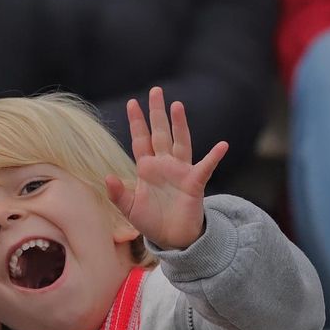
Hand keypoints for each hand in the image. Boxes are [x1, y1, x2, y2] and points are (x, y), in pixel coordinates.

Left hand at [106, 87, 227, 250]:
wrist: (172, 238)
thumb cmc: (151, 222)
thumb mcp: (129, 208)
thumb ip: (117, 193)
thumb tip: (107, 176)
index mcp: (147, 168)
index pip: (141, 140)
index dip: (137, 123)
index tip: (133, 103)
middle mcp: (164, 164)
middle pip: (160, 133)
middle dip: (157, 113)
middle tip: (155, 91)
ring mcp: (180, 171)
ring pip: (181, 142)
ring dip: (179, 125)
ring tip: (177, 106)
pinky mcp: (194, 183)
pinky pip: (206, 167)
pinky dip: (214, 157)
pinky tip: (222, 145)